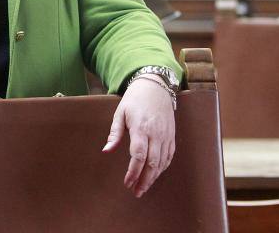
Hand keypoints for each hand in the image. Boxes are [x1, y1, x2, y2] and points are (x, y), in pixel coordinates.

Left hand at [101, 75, 175, 197]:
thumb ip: (115, 133)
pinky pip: (169, 156)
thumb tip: (106, 151)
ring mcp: (166, 135)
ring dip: (153, 177)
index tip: (127, 183)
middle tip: (136, 192)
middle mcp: (156, 134)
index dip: (133, 172)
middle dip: (144, 180)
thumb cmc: (135, 99)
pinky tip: (155, 174)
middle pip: (152, 163)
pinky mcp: (172, 135)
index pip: (138, 156)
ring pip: (162, 162)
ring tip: (144, 187)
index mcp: (141, 128)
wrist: (155, 86)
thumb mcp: (120, 113)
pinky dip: (163, 168)